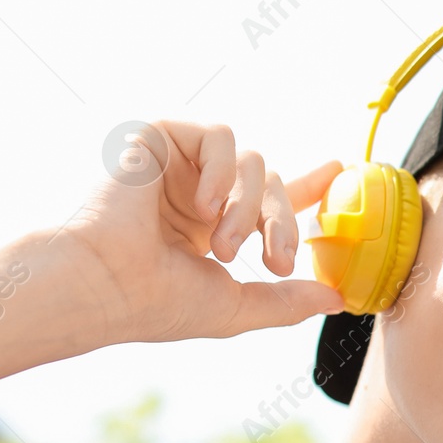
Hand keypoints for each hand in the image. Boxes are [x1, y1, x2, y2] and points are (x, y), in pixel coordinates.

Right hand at [58, 120, 346, 344]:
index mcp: (212, 226)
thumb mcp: (237, 307)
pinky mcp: (162, 137)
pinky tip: (204, 206)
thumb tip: (337, 299)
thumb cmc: (157, 302)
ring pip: (254, 161)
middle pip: (271, 184)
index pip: (267, 199)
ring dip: (249, 208)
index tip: (337, 171)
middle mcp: (197, 192)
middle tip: (276, 262)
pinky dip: (223, 171)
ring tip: (222, 246)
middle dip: (282, 224)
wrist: (104, 284)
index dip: (305, 187)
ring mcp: (179, 164)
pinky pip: (221, 135)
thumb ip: (287, 301)